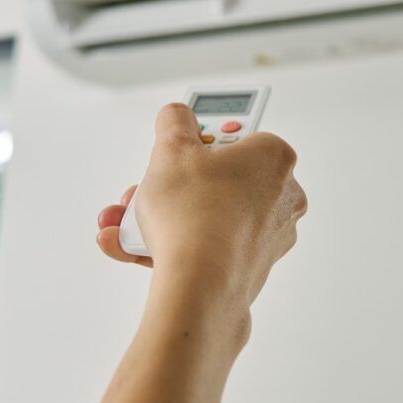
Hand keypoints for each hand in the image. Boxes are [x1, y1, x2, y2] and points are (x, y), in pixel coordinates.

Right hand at [94, 102, 307, 309]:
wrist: (200, 286)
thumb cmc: (195, 215)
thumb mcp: (171, 149)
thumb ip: (174, 121)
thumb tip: (177, 116)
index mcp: (274, 158)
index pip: (234, 137)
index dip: (198, 143)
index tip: (179, 151)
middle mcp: (282, 196)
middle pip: (214, 180)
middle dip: (166, 186)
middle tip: (140, 191)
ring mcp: (268, 235)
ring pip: (203, 217)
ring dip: (157, 218)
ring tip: (121, 225)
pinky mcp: (250, 267)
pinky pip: (204, 247)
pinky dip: (168, 246)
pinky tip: (128, 246)